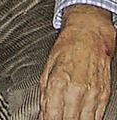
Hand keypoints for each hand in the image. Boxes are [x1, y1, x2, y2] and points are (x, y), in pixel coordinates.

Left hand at [39, 4, 114, 118]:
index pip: (52, 115)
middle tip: (54, 119)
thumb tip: (43, 109)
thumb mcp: (48, 65)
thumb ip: (45, 90)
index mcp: (59, 81)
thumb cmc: (68, 46)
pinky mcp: (104, 95)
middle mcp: (77, 90)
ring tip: (66, 118)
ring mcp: (93, 94)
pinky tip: (80, 118)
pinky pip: (96, 116)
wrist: (89, 34)